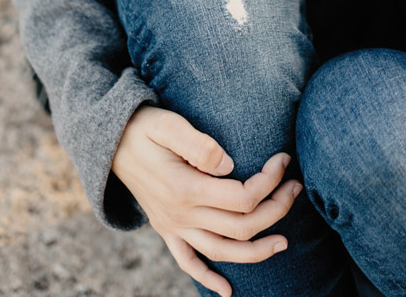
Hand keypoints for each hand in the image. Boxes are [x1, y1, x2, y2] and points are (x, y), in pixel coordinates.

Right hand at [111, 105, 301, 296]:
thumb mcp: (168, 125)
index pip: (243, 197)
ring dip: (257, 251)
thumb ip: (199, 144)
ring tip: (284, 241)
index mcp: (185, 188)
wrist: (109, 142)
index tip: (284, 159)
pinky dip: (208, 279)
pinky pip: (188, 263)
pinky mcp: (166, 230)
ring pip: (222, 252)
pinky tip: (227, 291)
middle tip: (296, 187)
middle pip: (241, 226)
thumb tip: (229, 165)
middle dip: (276, 209)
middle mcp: (181, 215)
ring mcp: (173, 226)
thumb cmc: (144, 127)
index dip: (270, 181)